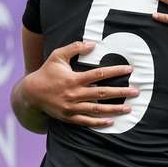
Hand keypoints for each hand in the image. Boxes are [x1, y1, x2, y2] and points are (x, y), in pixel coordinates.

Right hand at [21, 41, 137, 128]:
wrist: (31, 94)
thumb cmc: (47, 72)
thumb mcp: (57, 56)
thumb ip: (75, 48)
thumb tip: (93, 44)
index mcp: (74, 79)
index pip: (99, 74)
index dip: (116, 71)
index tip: (129, 70)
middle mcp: (74, 94)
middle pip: (102, 93)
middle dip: (121, 92)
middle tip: (136, 92)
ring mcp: (72, 107)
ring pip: (97, 109)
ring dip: (114, 109)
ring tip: (129, 108)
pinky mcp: (69, 117)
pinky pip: (87, 121)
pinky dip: (99, 122)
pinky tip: (112, 121)